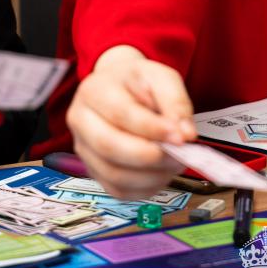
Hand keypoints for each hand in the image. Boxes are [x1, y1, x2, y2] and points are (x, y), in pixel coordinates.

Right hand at [67, 46, 196, 199]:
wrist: (120, 86)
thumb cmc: (139, 81)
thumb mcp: (161, 77)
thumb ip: (176, 102)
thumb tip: (186, 135)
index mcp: (93, 90)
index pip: (120, 114)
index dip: (152, 129)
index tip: (179, 137)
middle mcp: (80, 120)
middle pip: (109, 147)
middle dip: (150, 156)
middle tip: (179, 154)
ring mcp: (84, 148)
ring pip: (113, 174)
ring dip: (151, 175)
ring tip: (175, 163)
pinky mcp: (93, 170)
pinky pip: (117, 190)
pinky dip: (144, 188)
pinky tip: (162, 173)